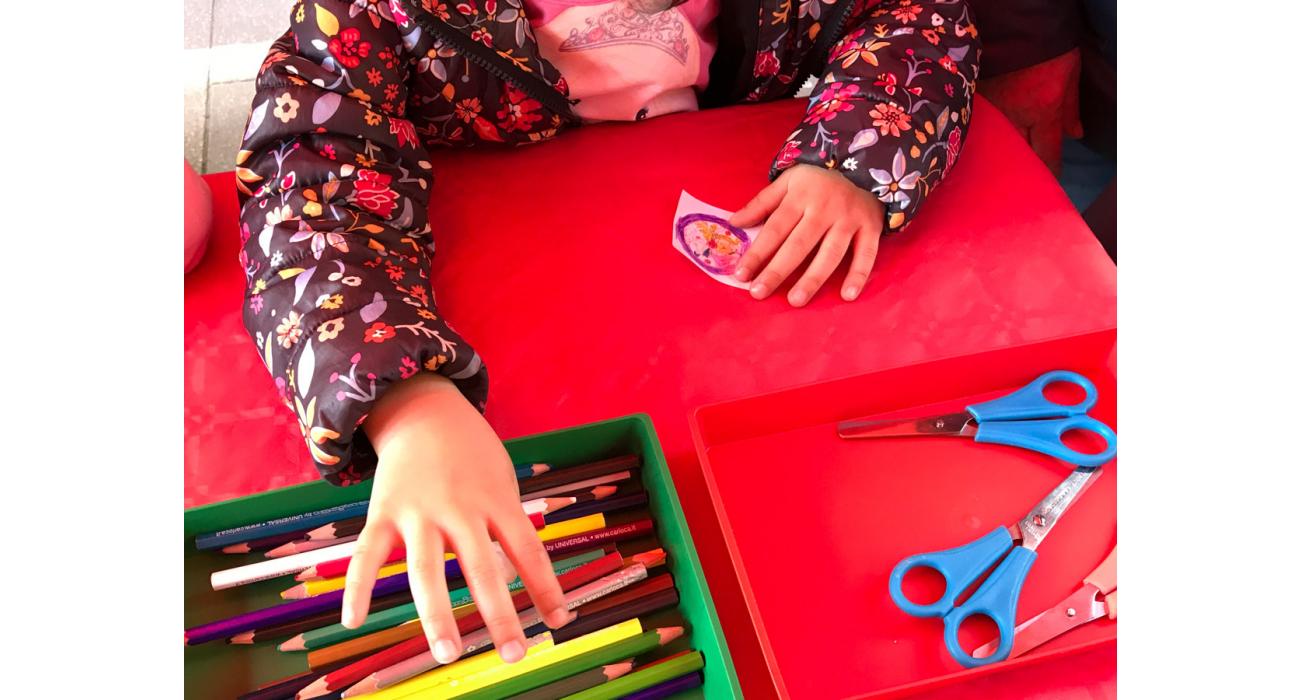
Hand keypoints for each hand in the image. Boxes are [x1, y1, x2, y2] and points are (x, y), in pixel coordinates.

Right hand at [342, 373, 572, 664]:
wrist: (424, 409)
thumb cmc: (472, 454)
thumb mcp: (502, 481)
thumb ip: (506, 527)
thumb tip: (511, 581)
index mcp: (496, 500)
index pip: (529, 549)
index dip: (546, 587)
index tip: (560, 622)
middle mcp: (459, 508)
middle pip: (482, 567)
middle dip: (499, 614)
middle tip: (514, 654)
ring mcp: (418, 512)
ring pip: (427, 570)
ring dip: (437, 615)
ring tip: (448, 654)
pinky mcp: (382, 512)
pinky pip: (366, 555)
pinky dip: (357, 587)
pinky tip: (353, 621)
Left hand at [732, 164, 884, 305]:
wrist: (866, 163)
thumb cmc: (819, 179)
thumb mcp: (788, 181)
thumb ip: (761, 203)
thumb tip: (734, 222)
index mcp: (800, 196)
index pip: (775, 229)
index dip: (758, 253)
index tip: (741, 275)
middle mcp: (824, 209)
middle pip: (798, 245)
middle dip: (777, 270)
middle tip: (759, 293)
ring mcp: (849, 219)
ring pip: (830, 253)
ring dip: (813, 278)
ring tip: (795, 300)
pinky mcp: (871, 227)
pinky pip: (866, 254)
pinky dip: (859, 275)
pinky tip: (847, 295)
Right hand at [977, 48, 1083, 174]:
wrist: (1017, 22)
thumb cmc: (1047, 45)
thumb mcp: (1069, 74)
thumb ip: (1071, 109)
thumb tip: (1075, 135)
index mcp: (1042, 110)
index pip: (1046, 154)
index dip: (1049, 172)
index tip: (1048, 183)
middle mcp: (1014, 116)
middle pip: (1018, 156)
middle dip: (1024, 169)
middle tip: (1027, 178)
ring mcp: (992, 110)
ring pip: (997, 145)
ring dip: (1004, 155)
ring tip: (1005, 165)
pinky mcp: (977, 102)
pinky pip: (982, 128)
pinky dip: (988, 137)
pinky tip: (990, 143)